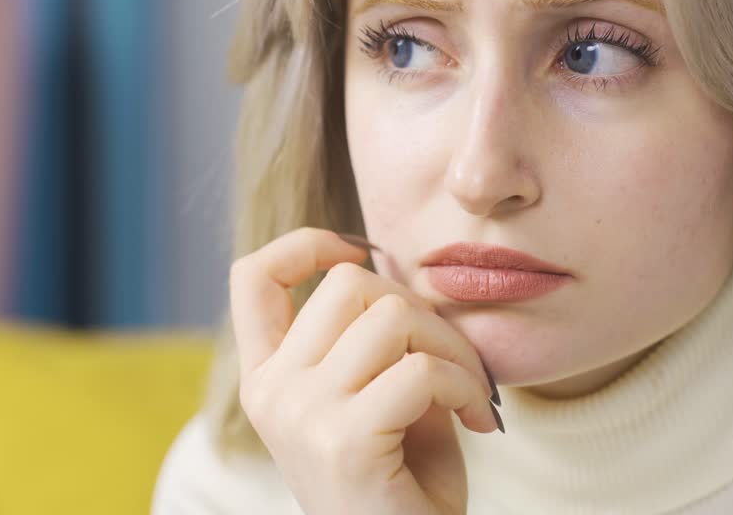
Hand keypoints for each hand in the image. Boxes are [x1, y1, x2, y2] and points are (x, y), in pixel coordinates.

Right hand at [229, 227, 500, 514]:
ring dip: (453, 349)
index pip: (252, 275)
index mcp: (268, 380)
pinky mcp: (343, 443)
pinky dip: (467, 388)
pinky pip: (422, 371)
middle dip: (422, 310)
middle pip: (349, 283)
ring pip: (391, 316)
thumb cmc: (402, 487)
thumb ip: (376, 338)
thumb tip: (402, 268)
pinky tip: (480, 423)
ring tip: (471, 393)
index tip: (361, 253)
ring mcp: (299, 417)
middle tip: (455, 363)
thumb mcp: (377, 398)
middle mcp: (271, 393)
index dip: (305, 244)